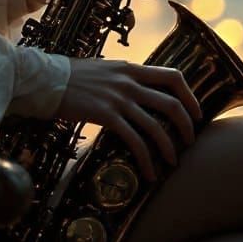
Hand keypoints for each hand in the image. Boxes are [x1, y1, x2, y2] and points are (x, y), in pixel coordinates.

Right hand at [54, 57, 202, 180]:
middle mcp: (129, 82)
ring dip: (169, 148)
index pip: (173, 76)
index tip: (196, 113)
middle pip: (172, 103)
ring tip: (172, 162)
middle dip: (187, 126)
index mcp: (131, 68)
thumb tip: (138, 91)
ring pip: (156, 125)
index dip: (190, 96)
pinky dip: (146, 159)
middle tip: (189, 142)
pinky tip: (148, 173)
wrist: (46, 80)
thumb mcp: (104, 69)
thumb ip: (123, 78)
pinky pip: (134, 141)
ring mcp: (118, 99)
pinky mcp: (106, 115)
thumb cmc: (71, 76)